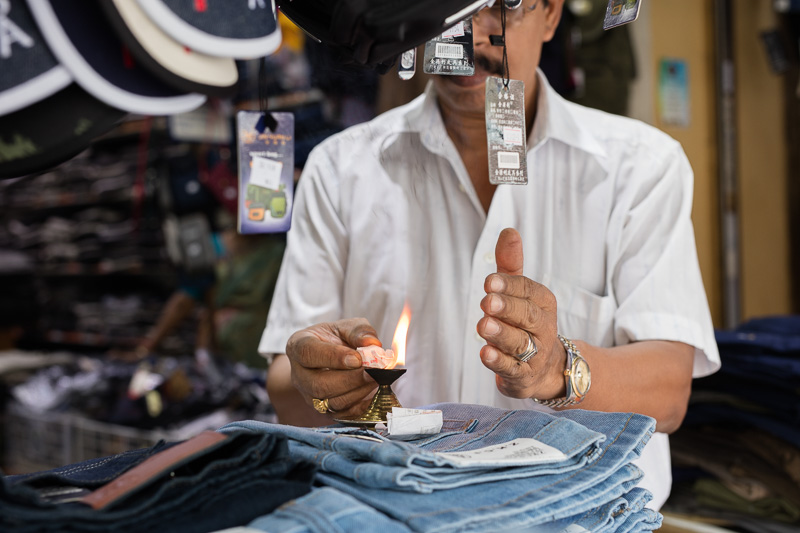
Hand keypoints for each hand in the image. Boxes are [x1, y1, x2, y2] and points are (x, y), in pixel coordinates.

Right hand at [285, 318, 380, 417]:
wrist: (333, 355)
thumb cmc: (337, 338)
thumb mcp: (347, 326)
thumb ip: (359, 331)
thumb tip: (372, 344)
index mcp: (298, 346)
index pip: (308, 353)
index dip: (333, 357)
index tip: (357, 358)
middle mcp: (299, 374)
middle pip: (318, 384)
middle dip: (349, 380)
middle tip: (373, 372)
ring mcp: (309, 395)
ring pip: (329, 403)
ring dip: (357, 393)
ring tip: (376, 380)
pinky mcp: (323, 410)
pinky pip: (341, 415)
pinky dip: (360, 406)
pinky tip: (373, 392)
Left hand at [476, 228, 566, 400]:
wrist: (545, 369)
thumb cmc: (524, 322)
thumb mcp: (518, 292)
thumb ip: (510, 264)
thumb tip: (509, 230)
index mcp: (543, 303)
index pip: (528, 290)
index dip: (509, 286)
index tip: (489, 281)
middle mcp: (543, 328)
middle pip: (527, 316)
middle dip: (508, 308)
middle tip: (487, 302)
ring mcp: (534, 354)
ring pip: (519, 342)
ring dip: (501, 334)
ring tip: (483, 326)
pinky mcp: (522, 376)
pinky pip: (511, 369)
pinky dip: (498, 362)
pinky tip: (485, 354)